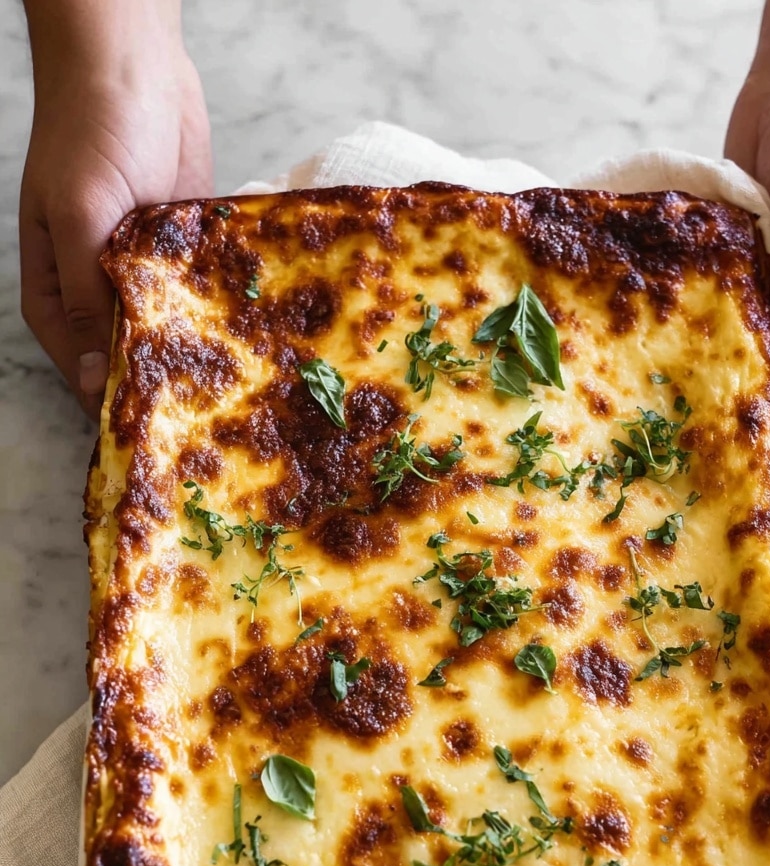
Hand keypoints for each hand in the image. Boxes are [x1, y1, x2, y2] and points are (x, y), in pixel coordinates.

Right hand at [19, 17, 211, 418]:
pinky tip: (263, 346)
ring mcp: (150, 276)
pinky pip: (211, 298)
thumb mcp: (79, 217)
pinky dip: (231, 316)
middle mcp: (104, 295)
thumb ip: (86, 299)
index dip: (122, 410)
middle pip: (138, 362)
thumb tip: (95, 380)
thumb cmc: (90, 132)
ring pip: (179, 335)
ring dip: (209, 360)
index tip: (165, 449)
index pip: (86, 376)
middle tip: (220, 435)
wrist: (133, 64)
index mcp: (59, 297)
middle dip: (174, 392)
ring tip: (251, 403)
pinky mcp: (191, 254)